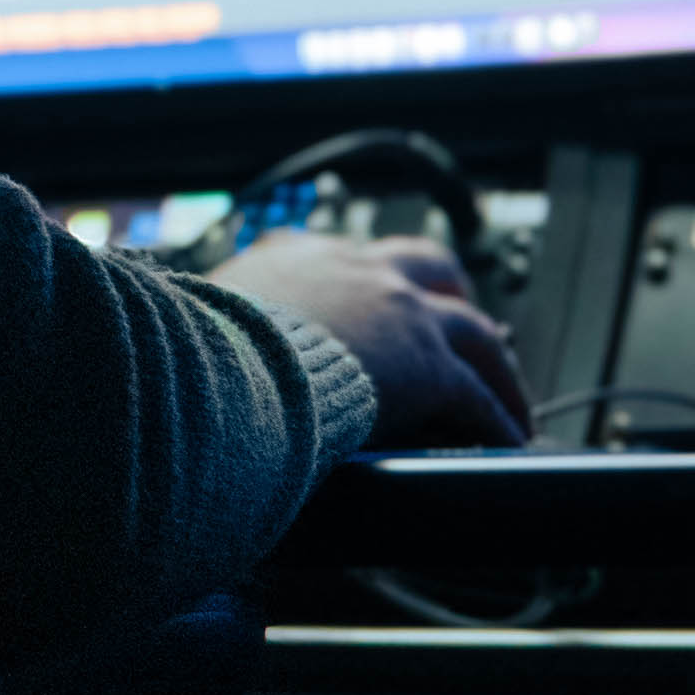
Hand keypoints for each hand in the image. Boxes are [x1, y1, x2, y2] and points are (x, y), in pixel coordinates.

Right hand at [210, 229, 528, 449]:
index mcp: (296, 255)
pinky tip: (508, 439)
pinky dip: (499, 417)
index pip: (344, 254)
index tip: (375, 296)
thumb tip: (185, 349)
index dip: (367, 278)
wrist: (223, 366)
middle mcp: (358, 271)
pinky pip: (479, 395)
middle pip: (429, 267)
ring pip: (475, 332)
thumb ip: (213, 322)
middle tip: (460, 322)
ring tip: (508, 396)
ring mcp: (402, 313)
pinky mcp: (430, 366)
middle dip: (449, 292)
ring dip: (496, 366)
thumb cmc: (197, 349)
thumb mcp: (198, 316)